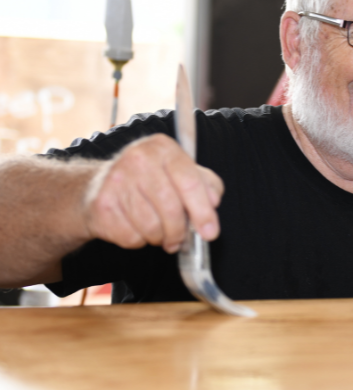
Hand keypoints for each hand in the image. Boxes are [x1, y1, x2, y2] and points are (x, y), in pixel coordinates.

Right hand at [82, 135, 223, 251]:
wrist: (102, 185)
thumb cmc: (152, 180)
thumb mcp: (184, 172)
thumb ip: (206, 185)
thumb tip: (213, 202)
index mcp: (163, 148)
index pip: (189, 182)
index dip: (203, 212)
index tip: (210, 233)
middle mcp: (138, 159)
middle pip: (171, 208)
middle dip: (180, 231)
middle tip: (181, 240)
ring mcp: (116, 180)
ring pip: (151, 226)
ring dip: (160, 237)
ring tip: (160, 233)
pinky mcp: (102, 204)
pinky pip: (131, 236)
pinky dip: (140, 240)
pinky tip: (138, 228)